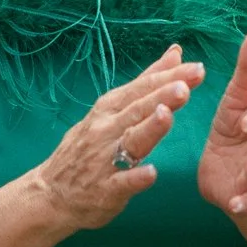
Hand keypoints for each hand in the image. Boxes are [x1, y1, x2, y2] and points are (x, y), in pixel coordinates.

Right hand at [29, 46, 201, 231]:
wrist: (50, 193)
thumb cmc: (87, 147)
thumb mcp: (111, 109)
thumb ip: (146, 83)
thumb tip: (176, 53)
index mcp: (109, 109)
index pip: (141, 88)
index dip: (168, 78)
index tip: (195, 67)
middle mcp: (105, 130)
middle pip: (137, 110)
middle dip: (162, 96)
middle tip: (186, 85)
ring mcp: (104, 160)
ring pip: (130, 141)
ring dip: (149, 128)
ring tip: (167, 115)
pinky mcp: (105, 190)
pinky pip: (121, 183)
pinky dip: (135, 177)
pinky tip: (151, 172)